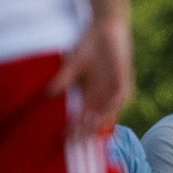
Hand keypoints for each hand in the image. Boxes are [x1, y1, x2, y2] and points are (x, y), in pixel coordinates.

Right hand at [50, 17, 132, 138]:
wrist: (106, 29)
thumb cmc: (89, 47)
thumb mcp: (73, 65)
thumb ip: (63, 79)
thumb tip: (46, 95)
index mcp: (92, 96)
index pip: (82, 118)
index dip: (74, 129)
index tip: (62, 138)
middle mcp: (105, 97)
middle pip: (97, 121)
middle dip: (86, 132)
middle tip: (74, 142)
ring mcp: (117, 91)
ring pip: (109, 113)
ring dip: (99, 123)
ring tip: (86, 132)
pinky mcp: (125, 81)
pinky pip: (120, 97)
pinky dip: (112, 105)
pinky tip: (104, 113)